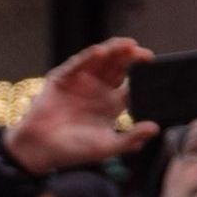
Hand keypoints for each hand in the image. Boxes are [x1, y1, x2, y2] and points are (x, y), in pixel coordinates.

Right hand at [10, 40, 155, 174]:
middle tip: (145, 54)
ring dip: (113, 51)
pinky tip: (99, 52)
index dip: (144, 77)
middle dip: (131, 58)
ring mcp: (80, 82)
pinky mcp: (62, 79)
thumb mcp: (106, 147)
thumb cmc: (73, 151)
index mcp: (112, 104)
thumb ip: (130, 139)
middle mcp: (98, 90)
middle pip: (119, 68)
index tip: (156, 72)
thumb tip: (155, 128)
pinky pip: (77, 65)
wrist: (40, 150)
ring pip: (101, 61)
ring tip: (126, 45)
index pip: (132, 85)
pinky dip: (88, 58)